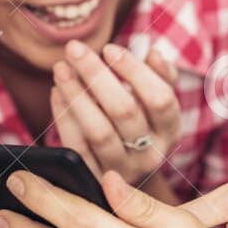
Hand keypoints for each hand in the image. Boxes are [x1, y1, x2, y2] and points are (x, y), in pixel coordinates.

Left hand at [51, 40, 181, 187]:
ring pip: (98, 131)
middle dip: (96, 75)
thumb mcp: (156, 101)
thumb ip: (160, 74)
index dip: (134, 71)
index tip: (108, 48)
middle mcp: (151, 154)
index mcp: (171, 130)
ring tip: (61, 67)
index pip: (160, 99)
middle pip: (125, 111)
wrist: (125, 179)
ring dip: (76, 95)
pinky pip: (76, 147)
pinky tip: (56, 92)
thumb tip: (153, 53)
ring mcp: (122, 171)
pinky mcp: (94, 179)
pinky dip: (64, 116)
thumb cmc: (140, 123)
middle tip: (74, 48)